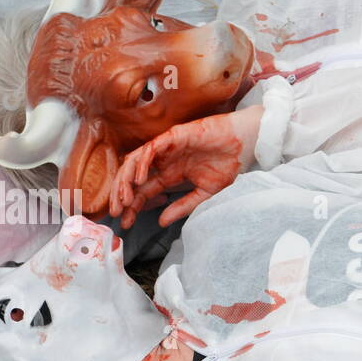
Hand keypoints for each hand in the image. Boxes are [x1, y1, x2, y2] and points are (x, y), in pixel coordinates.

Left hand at [109, 106, 262, 228]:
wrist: (244, 145)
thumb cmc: (228, 165)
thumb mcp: (204, 193)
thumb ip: (182, 207)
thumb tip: (160, 222)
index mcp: (170, 175)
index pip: (144, 192)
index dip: (133, 207)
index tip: (125, 223)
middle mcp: (163, 162)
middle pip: (133, 178)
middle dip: (122, 195)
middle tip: (117, 213)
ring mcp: (165, 148)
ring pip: (135, 162)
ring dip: (126, 180)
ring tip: (125, 198)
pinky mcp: (173, 137)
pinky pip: (150, 149)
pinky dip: (142, 163)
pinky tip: (139, 179)